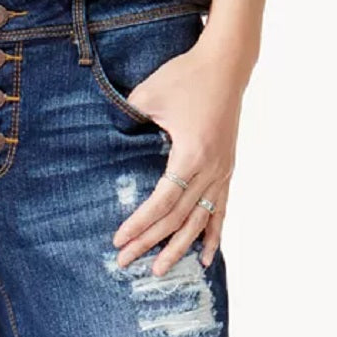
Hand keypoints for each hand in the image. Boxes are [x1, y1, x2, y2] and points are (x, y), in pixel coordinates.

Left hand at [112, 38, 246, 274]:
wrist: (224, 65)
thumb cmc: (185, 76)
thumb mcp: (149, 95)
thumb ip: (129, 120)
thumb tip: (108, 140)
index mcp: (191, 154)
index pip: (161, 202)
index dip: (139, 223)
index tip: (118, 239)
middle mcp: (211, 169)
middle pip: (178, 218)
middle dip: (150, 242)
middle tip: (125, 261)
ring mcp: (222, 171)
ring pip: (200, 220)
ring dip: (180, 247)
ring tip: (160, 270)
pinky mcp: (228, 167)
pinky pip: (221, 209)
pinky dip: (213, 234)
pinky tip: (207, 257)